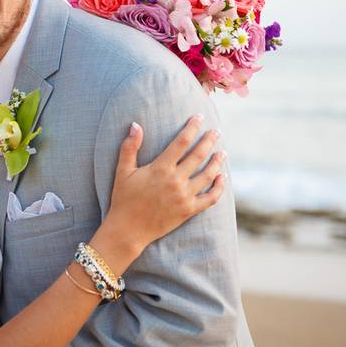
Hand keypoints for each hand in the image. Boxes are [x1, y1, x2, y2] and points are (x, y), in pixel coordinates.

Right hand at [108, 115, 225, 251]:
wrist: (128, 229)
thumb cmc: (123, 199)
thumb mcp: (122, 171)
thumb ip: (129, 147)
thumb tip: (136, 125)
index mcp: (160, 168)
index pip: (181, 142)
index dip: (192, 128)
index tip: (199, 118)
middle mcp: (175, 180)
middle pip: (198, 156)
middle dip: (209, 141)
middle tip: (217, 132)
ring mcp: (184, 196)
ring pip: (207, 175)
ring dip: (217, 162)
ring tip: (222, 153)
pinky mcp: (188, 210)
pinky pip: (210, 198)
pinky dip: (219, 188)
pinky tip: (222, 178)